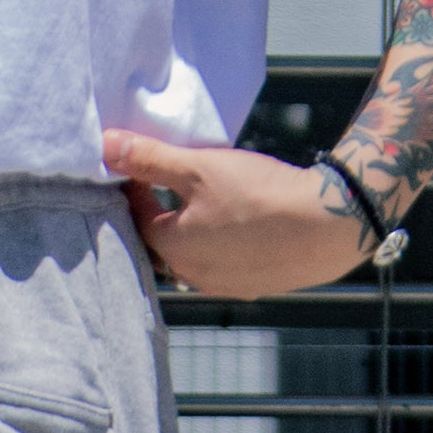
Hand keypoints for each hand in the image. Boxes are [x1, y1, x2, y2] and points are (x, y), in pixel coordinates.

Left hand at [102, 131, 373, 299]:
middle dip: (159, 215)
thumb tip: (104, 145)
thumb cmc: (259, 195)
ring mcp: (223, 285)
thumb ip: (150, 158)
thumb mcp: (199, 166)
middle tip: (165, 185)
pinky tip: (239, 224)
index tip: (141, 163)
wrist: (327, 226)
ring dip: (190, 233)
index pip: (136, 216)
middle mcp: (191, 276)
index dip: (136, 186)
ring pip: (192, 256)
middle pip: (160, 244)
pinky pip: (224, 264)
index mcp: (171, 249)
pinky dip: (221, 245)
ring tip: (204, 203)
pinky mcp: (253, 287)